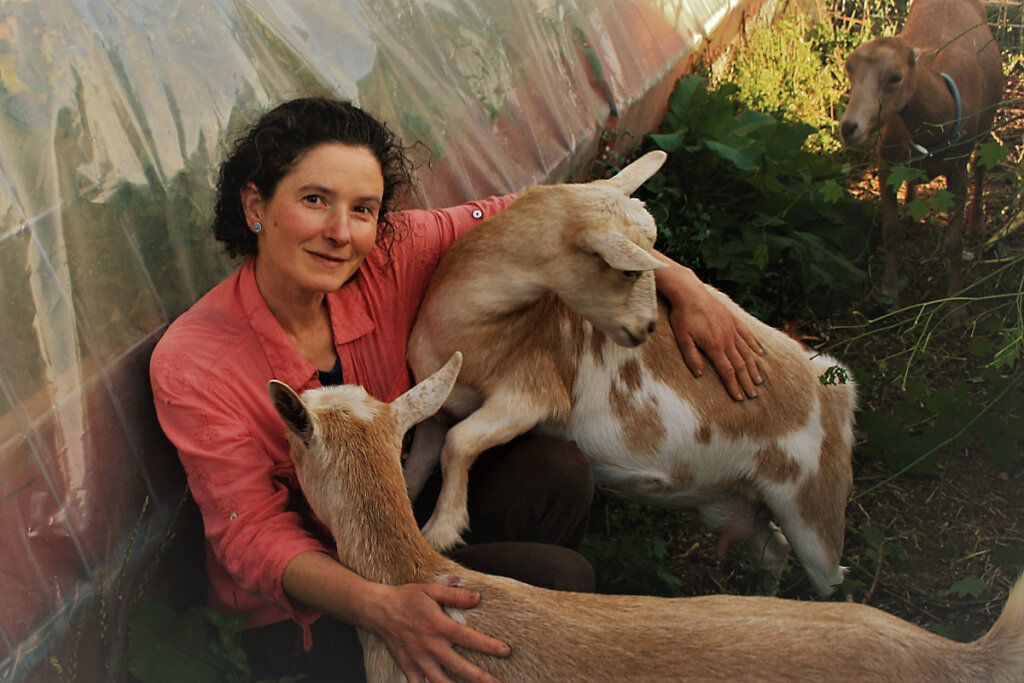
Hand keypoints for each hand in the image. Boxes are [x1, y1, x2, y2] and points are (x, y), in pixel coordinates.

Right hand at [364, 582, 508, 682]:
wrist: (378, 610)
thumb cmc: (407, 598)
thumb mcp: (431, 590)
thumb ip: (455, 595)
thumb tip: (478, 597)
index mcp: (439, 626)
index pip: (468, 639)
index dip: (488, 646)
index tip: (506, 651)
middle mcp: (430, 646)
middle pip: (459, 667)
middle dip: (480, 678)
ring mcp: (419, 659)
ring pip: (441, 682)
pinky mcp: (408, 667)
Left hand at [654, 254, 762, 400]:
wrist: (689, 292)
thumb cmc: (683, 316)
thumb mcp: (682, 339)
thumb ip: (692, 357)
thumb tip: (700, 374)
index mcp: (714, 346)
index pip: (727, 371)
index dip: (733, 385)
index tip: (739, 397)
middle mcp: (727, 339)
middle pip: (740, 364)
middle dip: (746, 381)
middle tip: (753, 395)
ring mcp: (732, 328)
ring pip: (746, 352)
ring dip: (753, 367)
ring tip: (758, 380)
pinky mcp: (732, 319)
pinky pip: (746, 335)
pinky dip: (753, 345)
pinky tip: (759, 353)